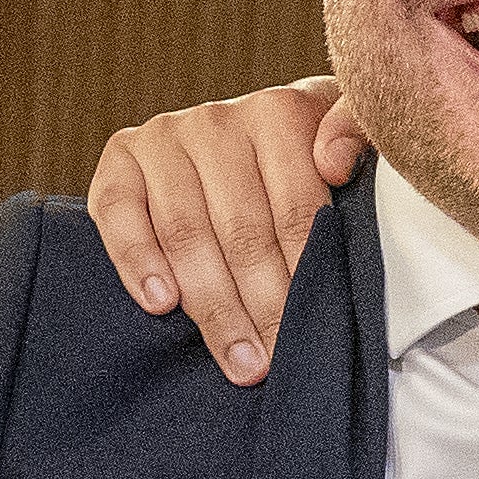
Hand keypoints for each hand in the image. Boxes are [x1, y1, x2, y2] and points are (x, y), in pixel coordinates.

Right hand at [84, 80, 364, 384]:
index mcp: (279, 114)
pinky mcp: (121, 158)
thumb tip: (334, 164)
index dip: (305, 277)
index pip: (297, 210)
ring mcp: (165, 138)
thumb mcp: (354, 142)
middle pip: (242, 230)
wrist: (245, 136)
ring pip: (185, 232)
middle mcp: (217, 121)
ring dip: (212, 306)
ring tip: (239, 361)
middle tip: (275, 364)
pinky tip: (162, 304)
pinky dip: (137, 261)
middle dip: (262, 307)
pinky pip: (119, 213)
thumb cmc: (308, 158)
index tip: (314, 331)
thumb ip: (359, 136)